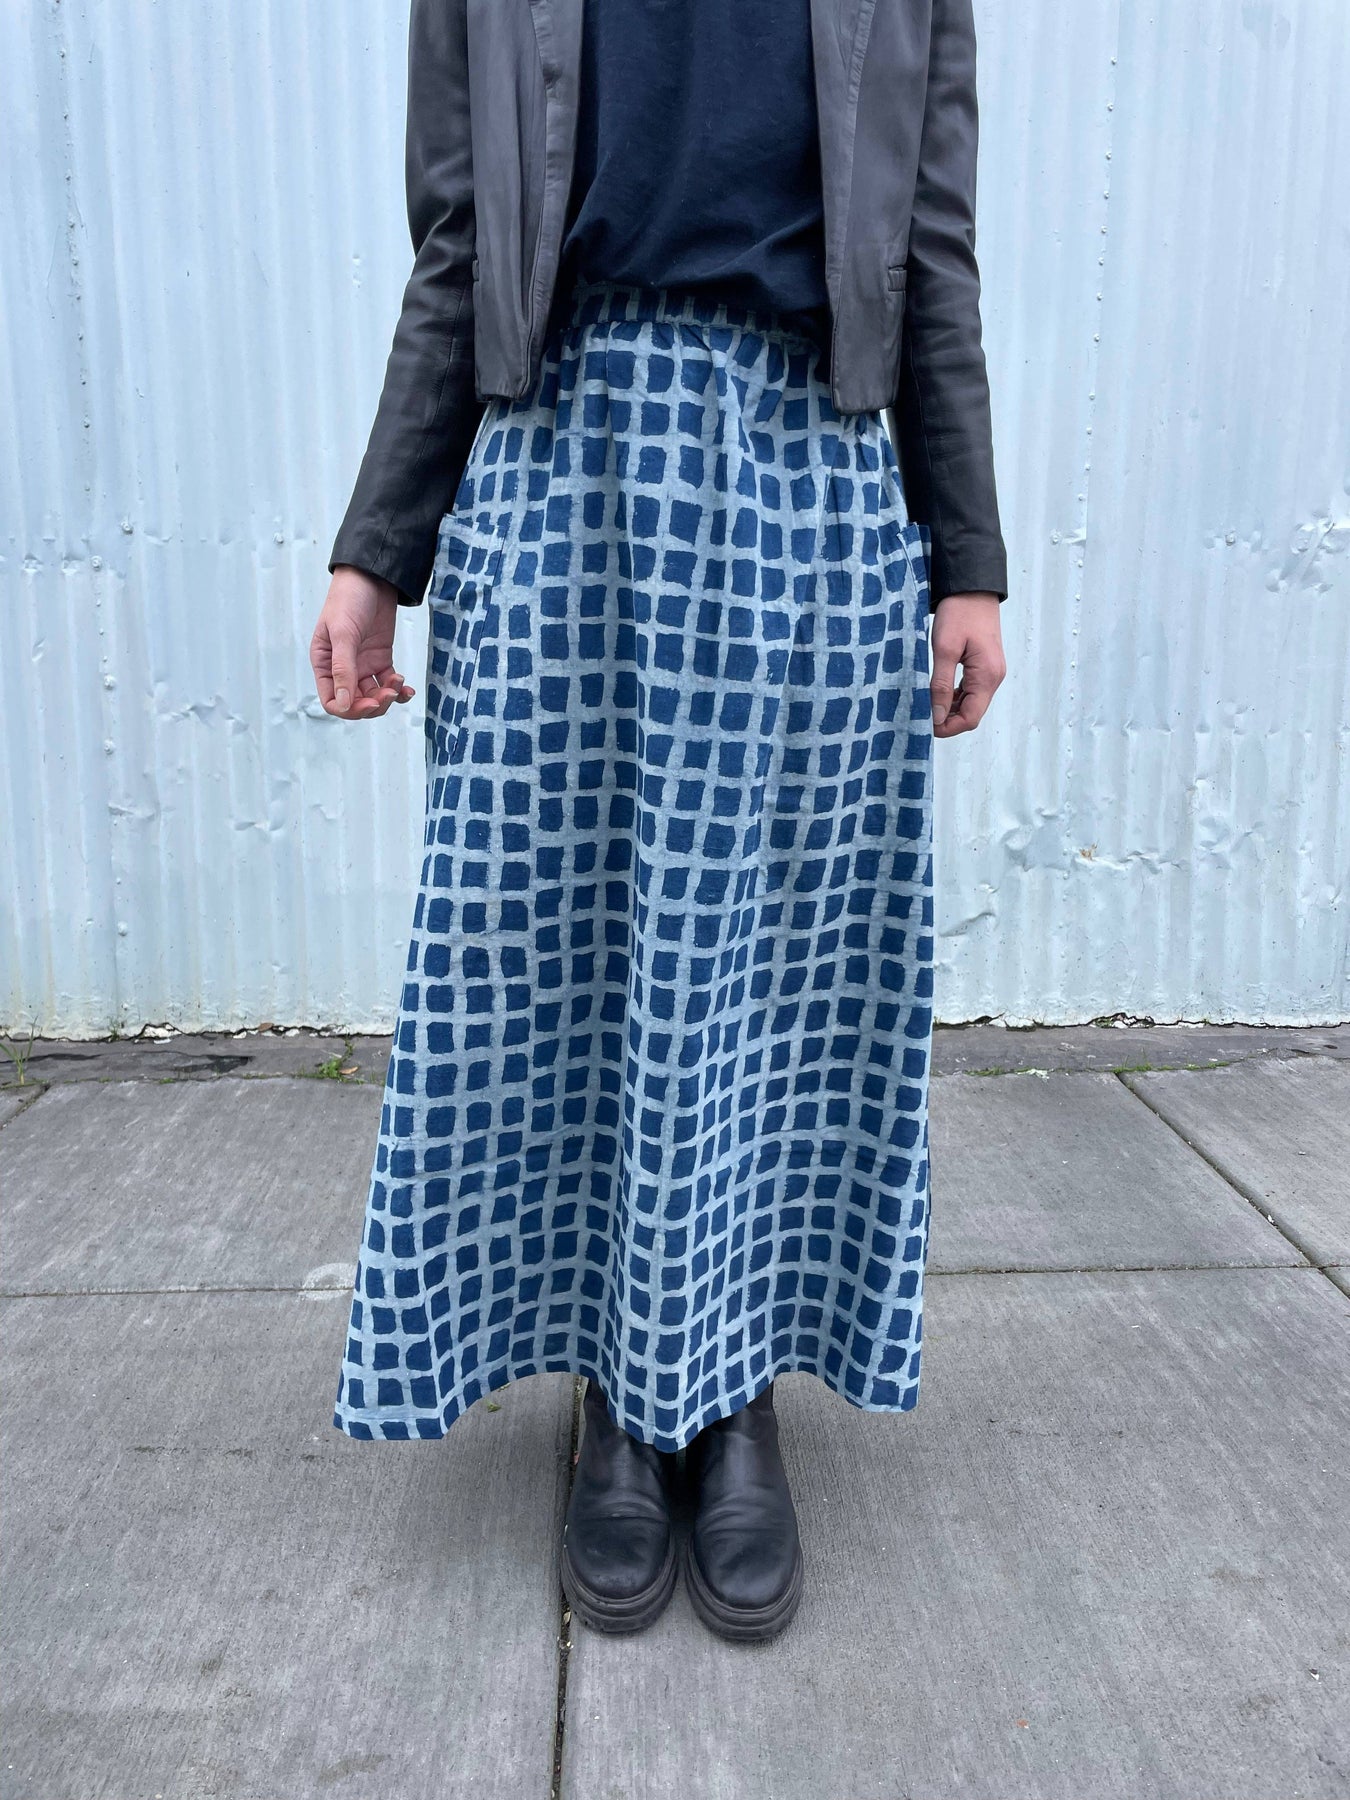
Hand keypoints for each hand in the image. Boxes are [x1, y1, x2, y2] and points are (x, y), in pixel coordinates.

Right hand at [310, 566, 415, 720]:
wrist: (372, 577)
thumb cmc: (348, 599)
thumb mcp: (343, 634)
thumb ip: (342, 669)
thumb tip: (342, 704)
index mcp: (324, 663)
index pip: (332, 700)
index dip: (349, 709)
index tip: (368, 702)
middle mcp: (342, 667)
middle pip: (355, 702)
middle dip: (372, 705)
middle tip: (388, 695)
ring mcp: (362, 664)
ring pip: (373, 696)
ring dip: (387, 696)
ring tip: (398, 682)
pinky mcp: (380, 659)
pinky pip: (388, 683)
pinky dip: (398, 689)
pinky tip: (407, 688)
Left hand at [930, 592, 1005, 736]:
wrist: (973, 586)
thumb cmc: (959, 612)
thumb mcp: (944, 648)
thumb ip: (940, 684)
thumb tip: (936, 715)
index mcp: (987, 676)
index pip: (970, 718)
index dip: (948, 727)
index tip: (925, 726)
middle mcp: (993, 677)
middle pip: (971, 713)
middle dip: (947, 720)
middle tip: (921, 715)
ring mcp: (990, 672)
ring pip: (970, 703)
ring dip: (949, 709)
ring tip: (926, 704)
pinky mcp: (984, 665)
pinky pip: (970, 690)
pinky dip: (954, 696)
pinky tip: (937, 692)